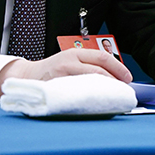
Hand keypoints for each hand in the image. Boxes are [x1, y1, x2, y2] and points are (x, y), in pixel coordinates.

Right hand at [0, 49, 132, 96]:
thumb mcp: (69, 60)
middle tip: (124, 88)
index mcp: (74, 53)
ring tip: (114, 95)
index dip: (118, 67)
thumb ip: (86, 64)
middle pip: (99, 69)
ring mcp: (63, 75)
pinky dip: (91, 97)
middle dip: (115, 80)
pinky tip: (97, 101)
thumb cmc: (51, 70)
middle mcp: (69, 61)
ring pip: (91, 81)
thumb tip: (112, 75)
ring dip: (106, 89)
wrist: (27, 76)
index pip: (102, 57)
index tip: (127, 77)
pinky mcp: (57, 88)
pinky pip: (79, 93)